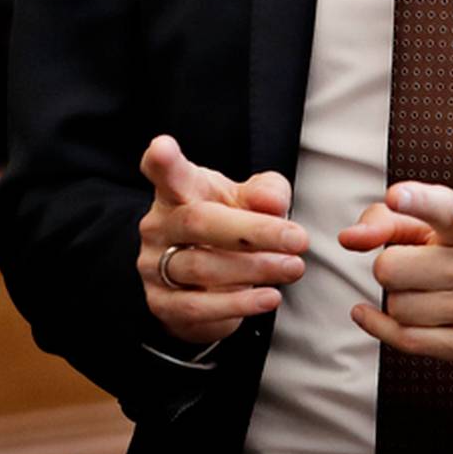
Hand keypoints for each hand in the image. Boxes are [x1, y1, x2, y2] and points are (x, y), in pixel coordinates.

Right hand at [135, 134, 307, 346]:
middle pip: (198, 221)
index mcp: (177, 191)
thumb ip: (266, 194)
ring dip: (256, 269)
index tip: (163, 146)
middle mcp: (159, 225)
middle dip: (253, 231)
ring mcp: (154, 265)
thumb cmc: (227, 227)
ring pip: (202, 266)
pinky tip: (271, 298)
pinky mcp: (161, 304)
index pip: (164, 171)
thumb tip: (274, 203)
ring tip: (295, 267)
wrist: (204, 284)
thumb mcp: (249, 202)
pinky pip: (198, 307)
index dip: (162, 160)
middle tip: (299, 238)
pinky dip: (239, 304)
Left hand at [339, 182, 452, 374]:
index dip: (419, 202)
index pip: (447, 210)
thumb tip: (351, 238)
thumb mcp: (448, 228)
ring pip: (397, 306)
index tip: (398, 196)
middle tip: (412, 268)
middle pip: (392, 267)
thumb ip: (392, 221)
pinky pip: (405, 338)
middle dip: (391, 268)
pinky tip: (371, 314)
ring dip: (398, 300)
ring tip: (424, 294)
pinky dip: (379, 326)